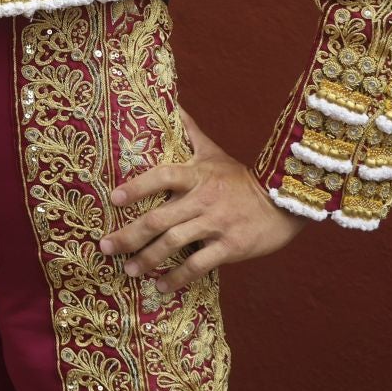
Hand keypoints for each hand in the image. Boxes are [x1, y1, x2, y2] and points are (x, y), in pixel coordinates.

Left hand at [98, 108, 305, 295]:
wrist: (286, 201)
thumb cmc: (242, 178)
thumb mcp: (214, 152)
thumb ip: (190, 132)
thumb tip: (172, 104)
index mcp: (197, 175)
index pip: (161, 176)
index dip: (136, 187)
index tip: (113, 199)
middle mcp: (204, 200)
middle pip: (158, 219)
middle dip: (129, 235)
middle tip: (105, 247)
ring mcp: (217, 224)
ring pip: (174, 244)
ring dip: (148, 259)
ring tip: (129, 270)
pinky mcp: (231, 247)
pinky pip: (199, 265)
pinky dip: (178, 277)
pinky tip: (161, 286)